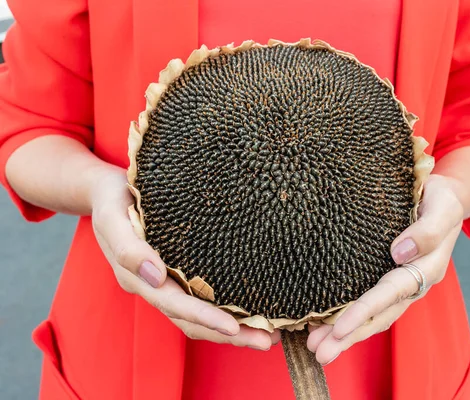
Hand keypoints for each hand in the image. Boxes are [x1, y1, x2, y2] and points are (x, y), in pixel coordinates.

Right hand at [90, 168, 279, 349]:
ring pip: (199, 317)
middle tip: (267, 341)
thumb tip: (156, 276)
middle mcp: (153, 287)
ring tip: (269, 335)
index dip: (204, 318)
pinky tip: (251, 315)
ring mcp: (166, 284)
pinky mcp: (177, 275)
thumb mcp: (112, 216)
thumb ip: (128, 248)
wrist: (107, 193)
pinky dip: (226, 313)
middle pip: (192, 321)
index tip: (234, 328)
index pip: (175, 304)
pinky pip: (202, 301)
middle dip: (230, 334)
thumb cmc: (112, 200)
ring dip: (233, 331)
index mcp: (136, 277)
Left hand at [306, 174, 464, 364]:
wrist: (441, 197)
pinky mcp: (388, 279)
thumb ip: (427, 231)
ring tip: (316, 348)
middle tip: (319, 352)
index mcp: (426, 268)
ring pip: (373, 316)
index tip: (339, 329)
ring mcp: (400, 285)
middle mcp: (413, 283)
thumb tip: (399, 253)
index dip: (364, 312)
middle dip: (349, 336)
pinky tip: (326, 326)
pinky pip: (369, 305)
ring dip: (345, 335)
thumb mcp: (442, 207)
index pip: (391, 294)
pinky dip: (348, 318)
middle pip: (379, 316)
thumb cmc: (441, 199)